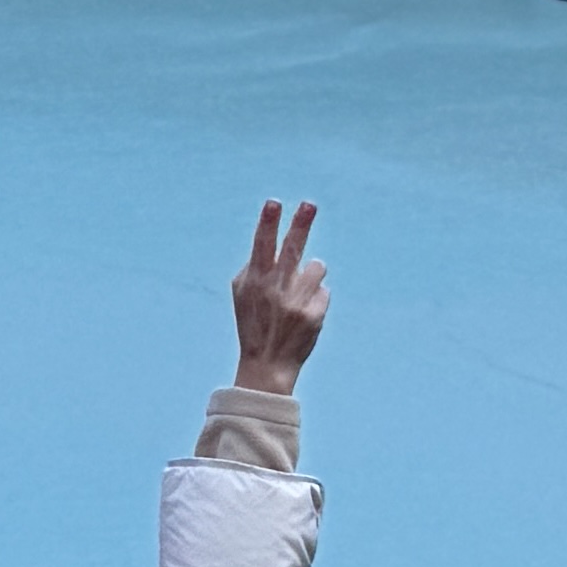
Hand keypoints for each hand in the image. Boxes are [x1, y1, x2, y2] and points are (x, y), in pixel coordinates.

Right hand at [231, 196, 327, 389]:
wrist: (266, 363)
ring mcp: (295, 302)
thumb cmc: (254, 321)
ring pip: (316, 267)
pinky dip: (316, 299)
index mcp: (254, 280)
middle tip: (310, 204)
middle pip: (292, 248)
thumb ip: (254, 266)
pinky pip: (324, 291)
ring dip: (311, 275)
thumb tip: (276, 242)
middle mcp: (274, 289)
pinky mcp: (314, 315)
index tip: (274, 203)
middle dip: (300, 223)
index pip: (262, 244)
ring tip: (298, 295)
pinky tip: (303, 315)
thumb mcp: (242, 292)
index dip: (268, 222)